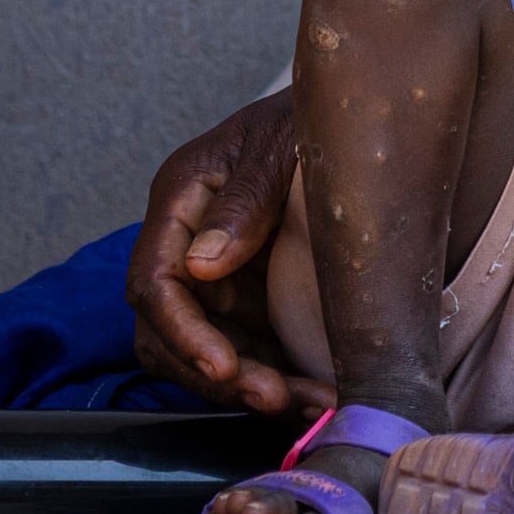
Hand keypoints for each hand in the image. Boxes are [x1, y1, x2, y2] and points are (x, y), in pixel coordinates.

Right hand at [127, 91, 324, 412]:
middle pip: (168, 332)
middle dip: (217, 374)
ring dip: (249, 386)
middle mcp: (188, 241)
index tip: (223, 368)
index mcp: (182, 197)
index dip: (183, 333)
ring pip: (205, 352)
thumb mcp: (282, 144)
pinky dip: (275, 378)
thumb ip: (244, 200)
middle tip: (276, 399)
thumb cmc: (319, 113)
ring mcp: (217, 272)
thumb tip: (202, 264)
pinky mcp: (250, 295)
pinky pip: (247, 351)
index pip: (154, 282)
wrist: (359, 108)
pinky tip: (317, 395)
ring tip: (310, 406)